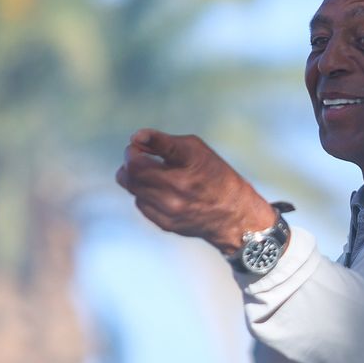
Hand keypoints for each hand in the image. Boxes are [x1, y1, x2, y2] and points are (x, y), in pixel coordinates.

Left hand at [115, 129, 277, 255]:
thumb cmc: (216, 175)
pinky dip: (145, 193)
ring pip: (131, 187)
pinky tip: (160, 190)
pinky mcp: (165, 223)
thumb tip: (136, 139)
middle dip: (131, 159)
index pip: (142, 156)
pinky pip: (140, 202)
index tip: (138, 141)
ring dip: (135, 175)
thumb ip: (164, 143)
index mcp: (185, 165)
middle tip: (141, 155)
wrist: (234, 214)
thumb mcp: (197, 149)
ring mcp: (169, 209)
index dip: (136, 145)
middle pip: (129, 172)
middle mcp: (176, 189)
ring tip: (151, 172)